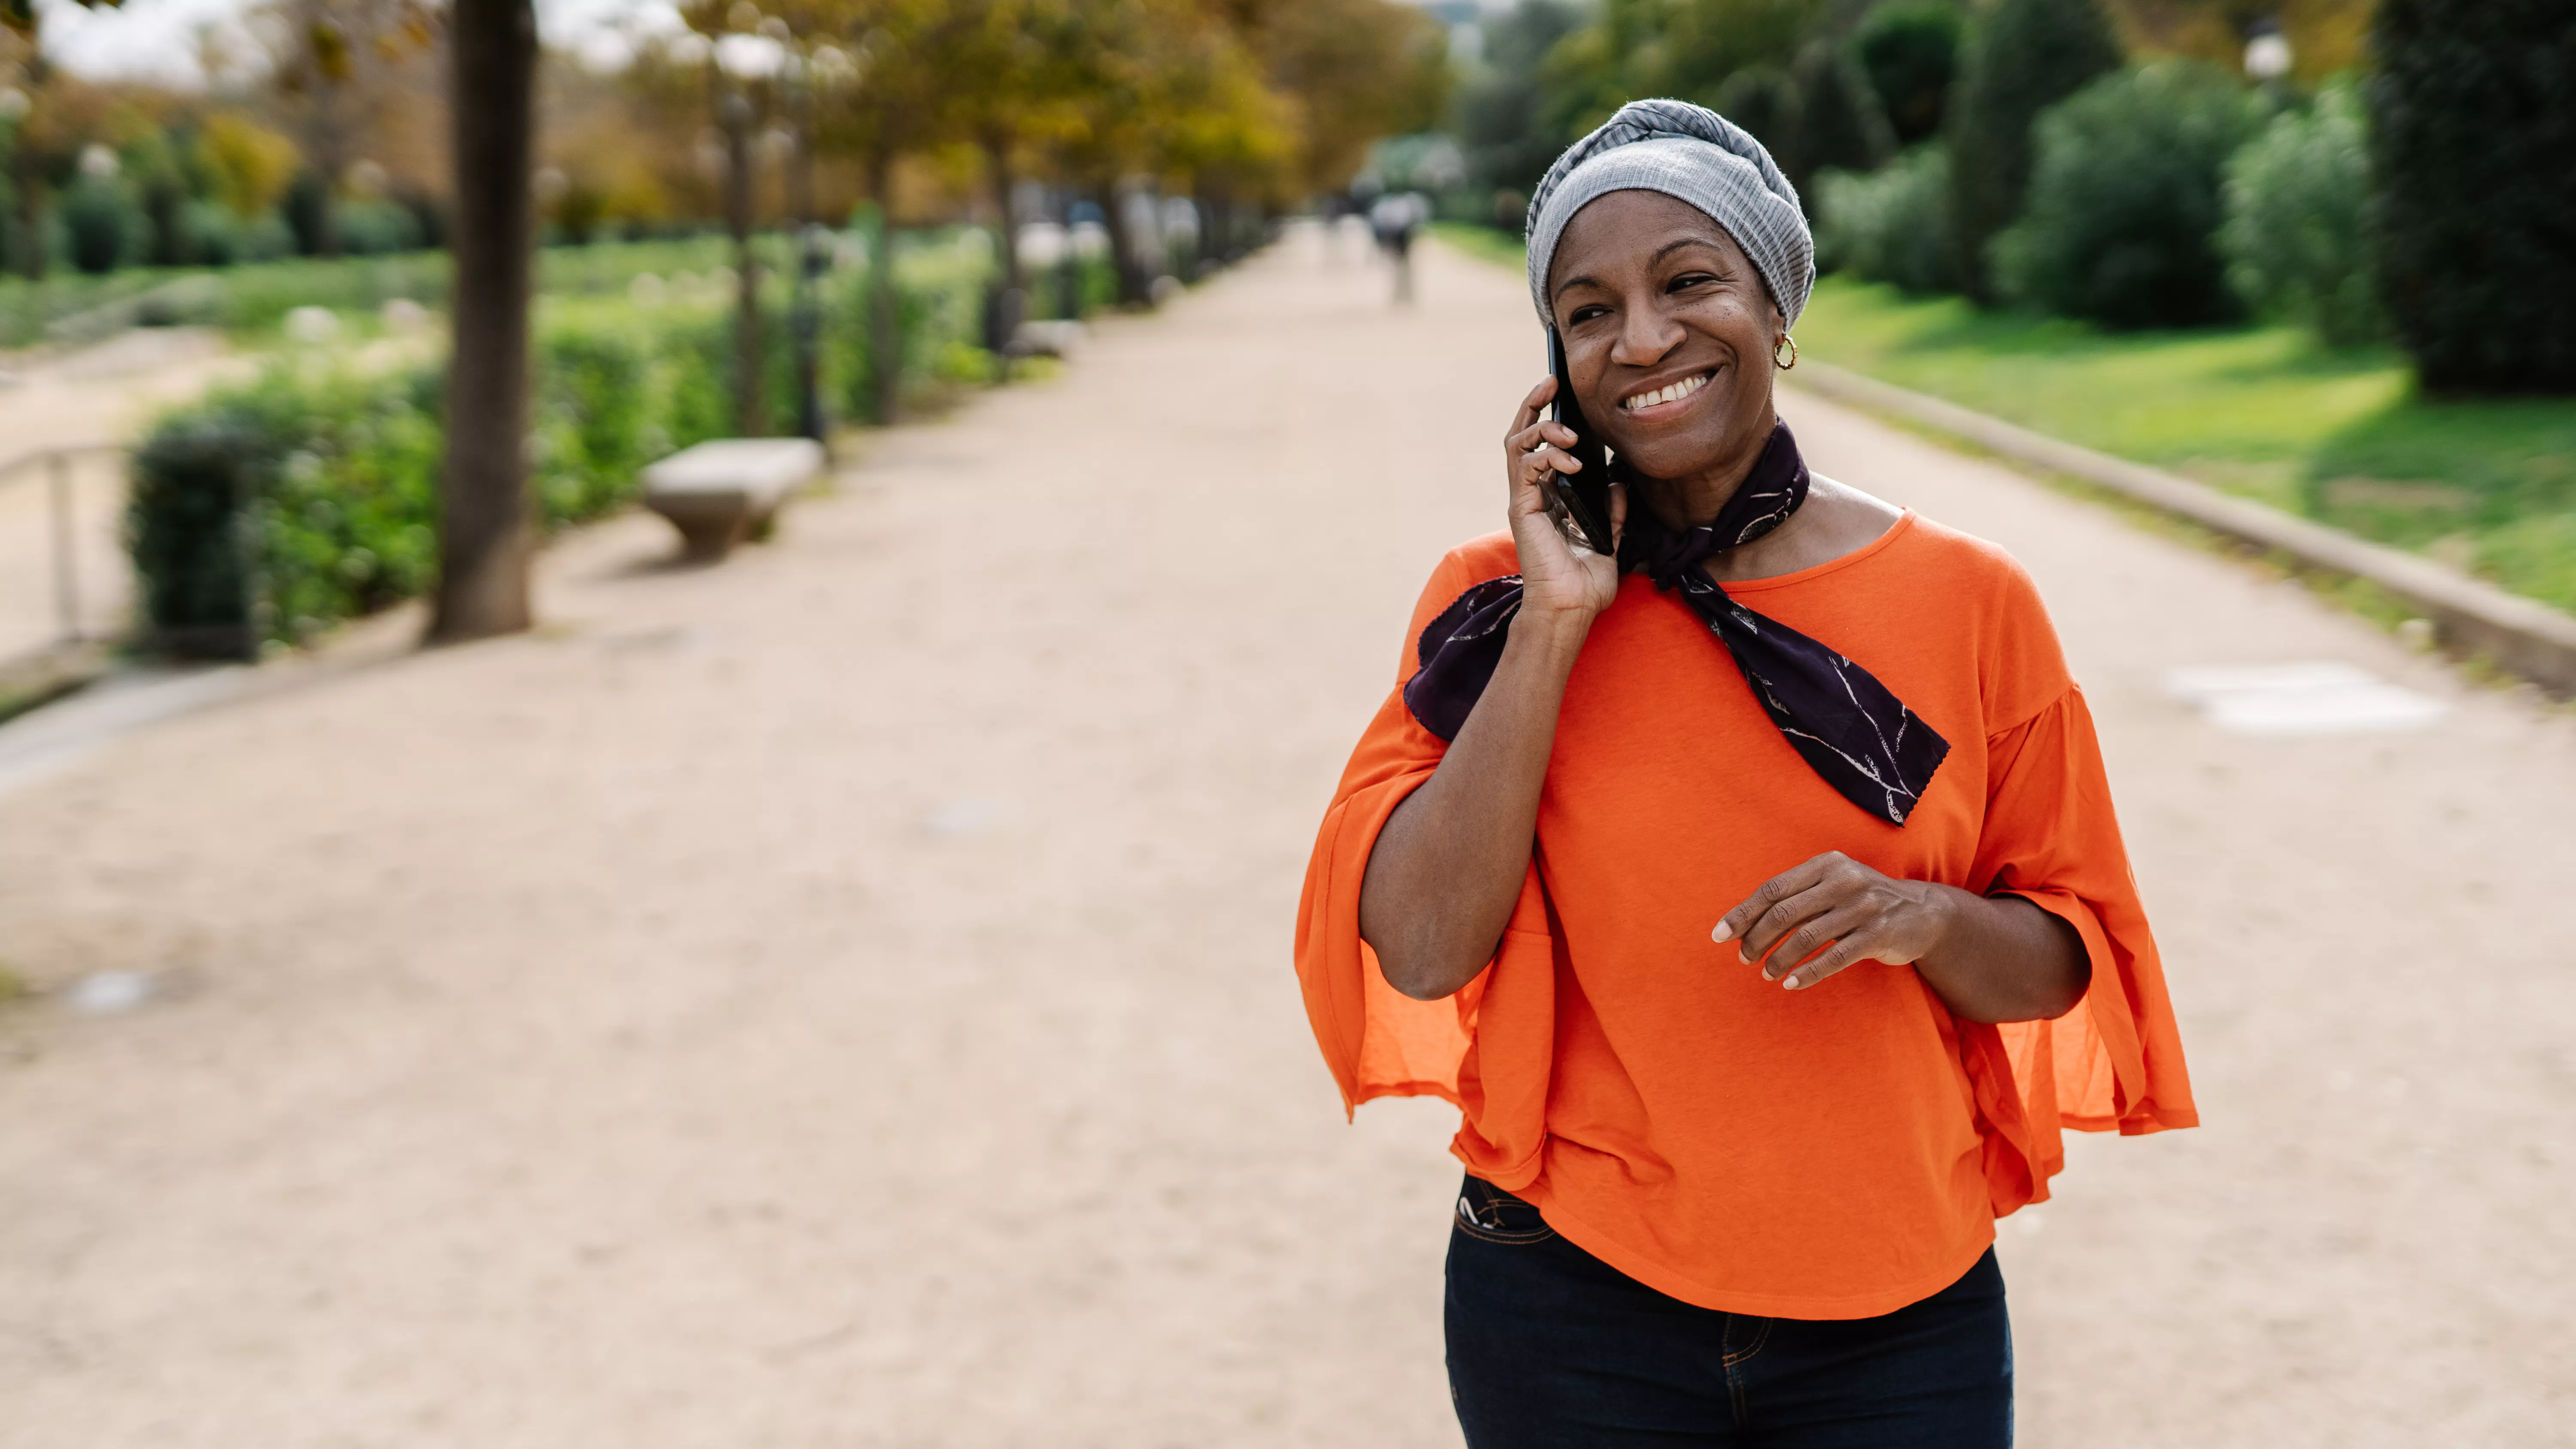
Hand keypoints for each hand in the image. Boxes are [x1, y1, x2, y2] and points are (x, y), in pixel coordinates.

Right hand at [1503, 375, 1624, 622]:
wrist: (1571, 608)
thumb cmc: (1584, 583)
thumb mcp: (1610, 539)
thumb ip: (1613, 511)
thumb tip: (1619, 484)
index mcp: (1547, 498)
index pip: (1539, 447)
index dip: (1545, 417)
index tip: (1560, 393)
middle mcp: (1531, 494)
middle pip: (1519, 436)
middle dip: (1533, 405)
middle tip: (1550, 382)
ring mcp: (1524, 500)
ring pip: (1517, 445)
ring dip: (1543, 429)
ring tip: (1570, 434)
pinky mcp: (1522, 509)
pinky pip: (1526, 467)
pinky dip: (1547, 457)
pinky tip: (1572, 463)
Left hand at [1712, 851, 1960, 991]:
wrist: (1923, 912)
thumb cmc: (1861, 901)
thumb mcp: (1831, 886)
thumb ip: (1795, 898)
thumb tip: (1743, 924)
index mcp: (1825, 865)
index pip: (1773, 889)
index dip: (1743, 913)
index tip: (1719, 935)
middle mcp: (1844, 881)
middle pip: (1784, 913)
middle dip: (1757, 939)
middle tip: (1744, 958)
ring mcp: (1863, 907)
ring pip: (1806, 937)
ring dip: (1779, 959)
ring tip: (1766, 974)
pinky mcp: (1878, 934)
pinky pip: (1834, 957)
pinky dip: (1808, 973)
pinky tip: (1791, 983)